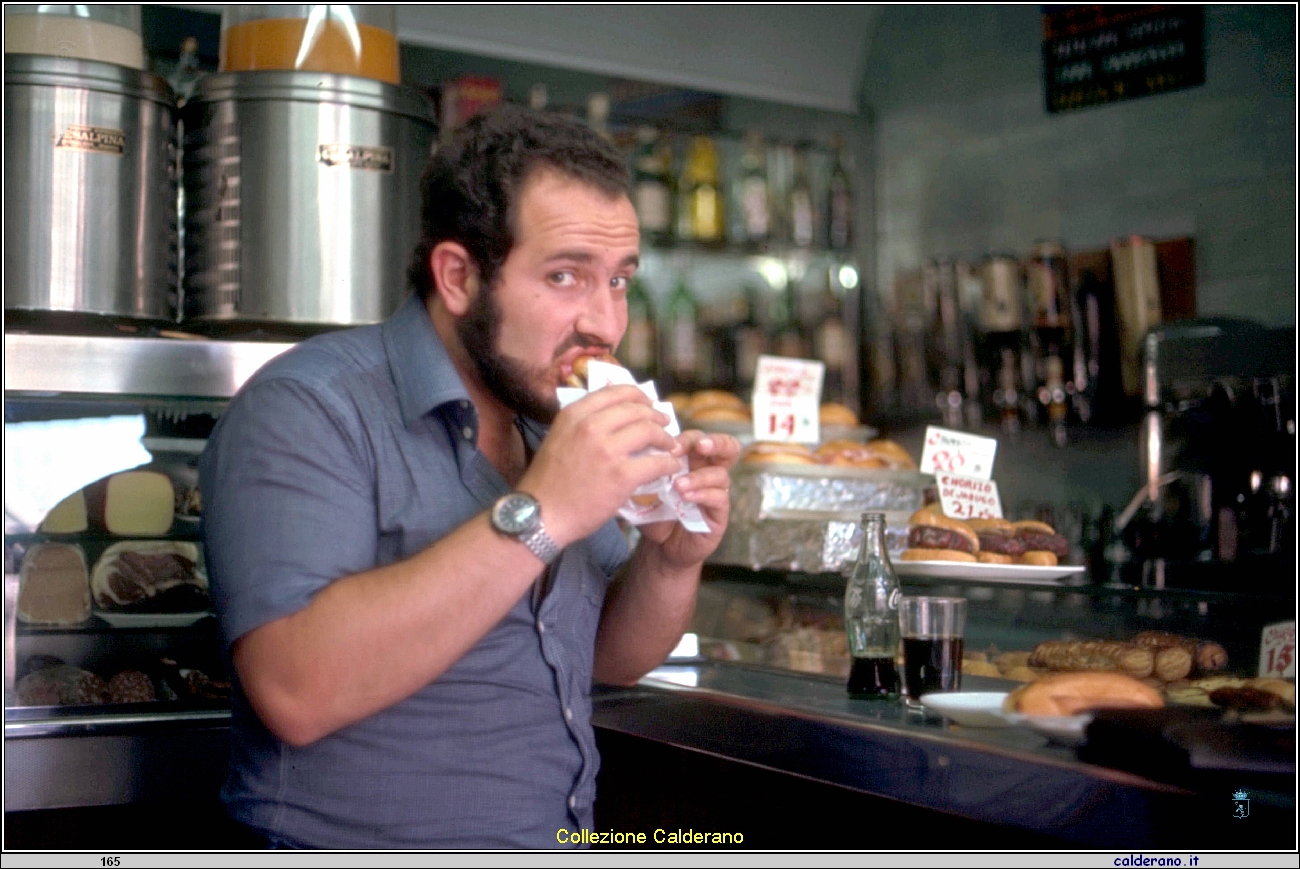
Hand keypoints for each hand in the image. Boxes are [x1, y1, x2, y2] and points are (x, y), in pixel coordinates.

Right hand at [520, 384, 680, 545]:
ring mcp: (607, 450)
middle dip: (655, 415)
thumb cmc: (548, 481)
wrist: (541, 516)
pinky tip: (672, 467)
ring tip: (670, 446)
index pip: (615, 392)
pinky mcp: (621, 475)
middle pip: (636, 409)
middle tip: (664, 425)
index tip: (648, 403)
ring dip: (666, 438)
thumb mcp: (558, 438)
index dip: (638, 395)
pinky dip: (669, 464)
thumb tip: (612, 415)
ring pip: (650, 431)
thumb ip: (581, 424)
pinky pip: (657, 462)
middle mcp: (591, 426)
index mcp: (573, 414)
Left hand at [637, 430, 740, 570]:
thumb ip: (645, 471)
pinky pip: (719, 498)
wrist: (660, 546)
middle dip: (715, 443)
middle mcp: (708, 473)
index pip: (698, 439)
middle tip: (700, 446)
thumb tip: (636, 453)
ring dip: (699, 476)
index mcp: (693, 461)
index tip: (668, 444)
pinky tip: (687, 497)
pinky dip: (703, 495)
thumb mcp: (646, 488)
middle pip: (727, 448)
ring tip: (678, 485)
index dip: (687, 438)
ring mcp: (716, 493)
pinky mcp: (719, 514)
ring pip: (721, 474)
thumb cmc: (655, 512)